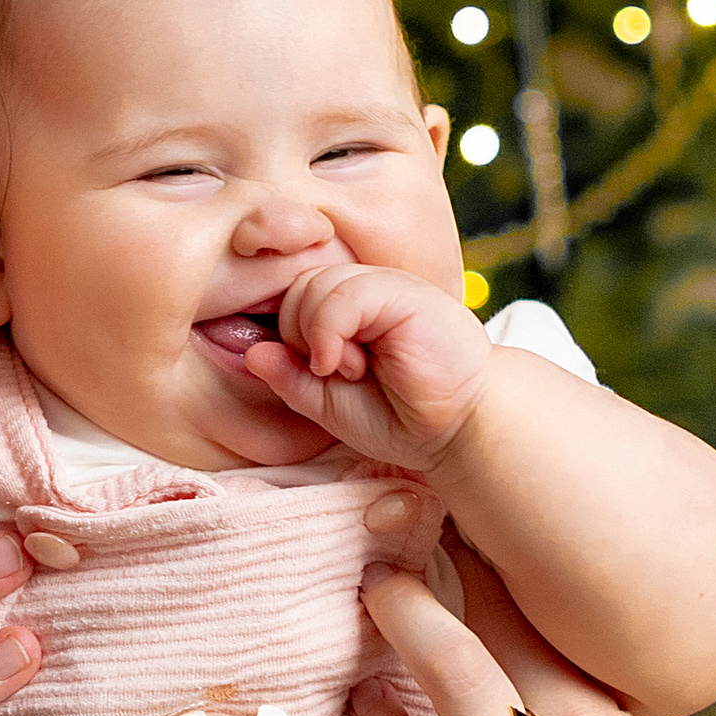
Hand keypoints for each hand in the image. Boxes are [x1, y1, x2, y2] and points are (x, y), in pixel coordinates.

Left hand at [238, 261, 490, 474]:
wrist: (462, 429)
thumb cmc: (403, 417)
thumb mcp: (329, 405)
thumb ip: (291, 379)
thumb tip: (253, 351)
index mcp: (349, 310)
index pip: (291, 299)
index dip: (290, 338)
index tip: (320, 374)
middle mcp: (367, 289)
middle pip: (296, 288)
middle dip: (300, 337)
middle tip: (338, 373)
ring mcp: (386, 286)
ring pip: (314, 286)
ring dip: (317, 338)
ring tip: (352, 371)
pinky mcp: (403, 291)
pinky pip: (342, 293)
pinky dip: (329, 330)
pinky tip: (347, 363)